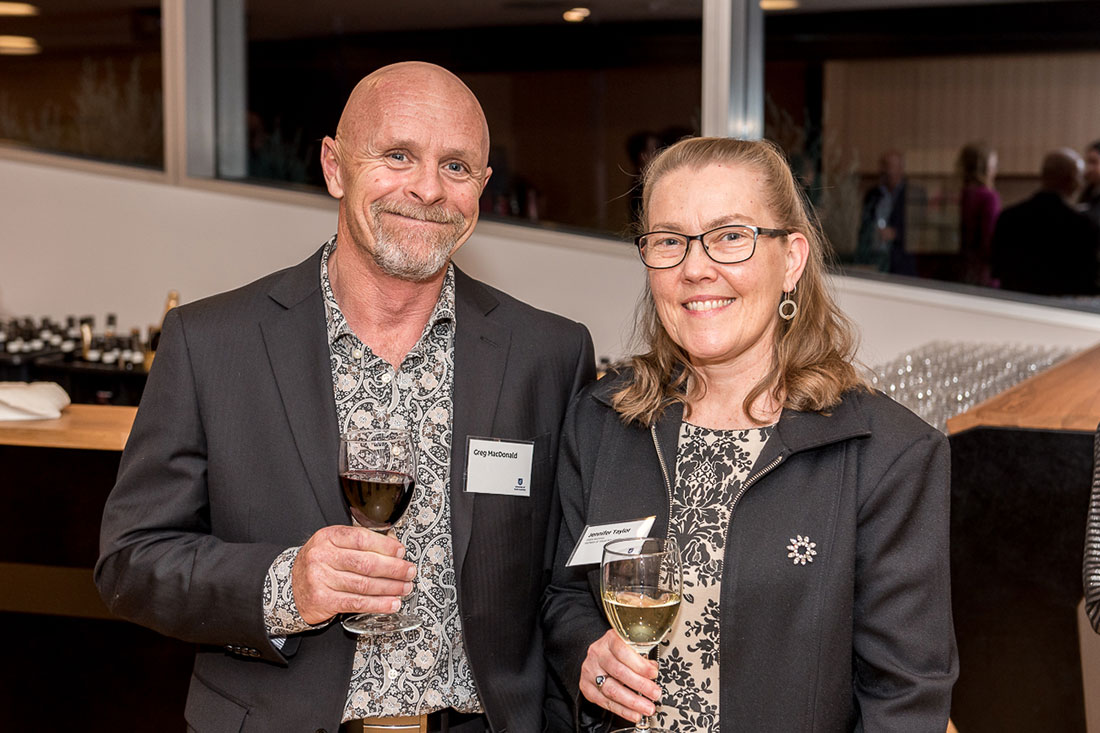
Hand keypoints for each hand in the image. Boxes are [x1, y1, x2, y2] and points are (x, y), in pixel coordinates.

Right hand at [291, 525, 415, 624]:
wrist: (290, 587)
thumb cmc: (319, 564)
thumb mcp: (333, 545)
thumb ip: (359, 543)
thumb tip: (393, 546)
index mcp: (327, 537)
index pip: (361, 538)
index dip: (385, 546)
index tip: (401, 552)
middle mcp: (322, 556)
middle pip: (366, 563)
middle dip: (394, 569)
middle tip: (409, 572)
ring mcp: (320, 579)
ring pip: (364, 584)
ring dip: (390, 588)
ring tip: (404, 588)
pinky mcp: (323, 600)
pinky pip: (357, 602)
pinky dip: (378, 604)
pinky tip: (391, 604)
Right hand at [579, 630, 660, 723]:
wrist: (596, 657)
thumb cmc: (616, 652)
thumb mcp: (629, 646)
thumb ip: (640, 656)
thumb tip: (653, 669)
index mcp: (609, 640)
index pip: (623, 651)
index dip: (640, 664)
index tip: (654, 674)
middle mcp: (597, 654)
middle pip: (618, 672)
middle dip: (640, 685)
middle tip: (655, 694)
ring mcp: (590, 670)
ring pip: (611, 689)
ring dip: (632, 702)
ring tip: (647, 708)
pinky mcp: (586, 687)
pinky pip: (605, 702)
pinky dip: (622, 710)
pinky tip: (634, 714)